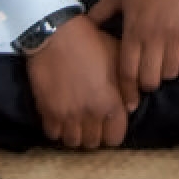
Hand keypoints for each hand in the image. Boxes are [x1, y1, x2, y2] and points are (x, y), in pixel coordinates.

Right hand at [25, 16, 129, 149]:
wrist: (56, 34)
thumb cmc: (92, 42)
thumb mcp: (118, 58)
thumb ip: (128, 84)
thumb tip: (132, 105)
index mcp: (110, 103)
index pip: (115, 138)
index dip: (115, 132)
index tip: (111, 123)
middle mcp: (89, 114)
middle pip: (93, 143)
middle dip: (96, 134)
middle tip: (94, 122)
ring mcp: (66, 115)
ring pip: (72, 142)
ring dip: (77, 135)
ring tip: (78, 122)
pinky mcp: (46, 111)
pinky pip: (52, 134)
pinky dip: (58, 130)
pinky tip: (62, 118)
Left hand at [87, 0, 178, 105]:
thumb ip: (101, 12)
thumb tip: (84, 26)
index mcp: (133, 29)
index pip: (127, 71)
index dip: (127, 89)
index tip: (128, 100)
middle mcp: (154, 36)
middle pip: (150, 78)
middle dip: (147, 85)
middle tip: (147, 80)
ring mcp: (177, 35)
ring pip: (171, 72)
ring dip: (167, 76)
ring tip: (164, 70)